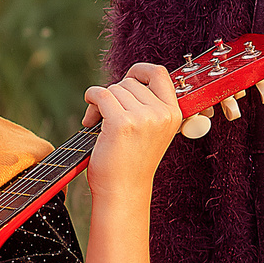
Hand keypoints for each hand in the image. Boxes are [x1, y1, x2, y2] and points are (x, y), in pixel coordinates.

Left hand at [80, 61, 180, 194]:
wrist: (123, 191)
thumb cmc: (132, 162)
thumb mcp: (152, 130)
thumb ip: (149, 105)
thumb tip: (130, 77)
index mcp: (174, 113)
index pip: (159, 73)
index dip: (139, 71)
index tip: (127, 79)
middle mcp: (162, 114)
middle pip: (129, 82)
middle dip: (114, 95)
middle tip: (107, 116)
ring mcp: (143, 117)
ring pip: (113, 88)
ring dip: (100, 103)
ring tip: (100, 124)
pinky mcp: (122, 122)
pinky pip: (99, 94)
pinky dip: (90, 100)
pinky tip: (89, 118)